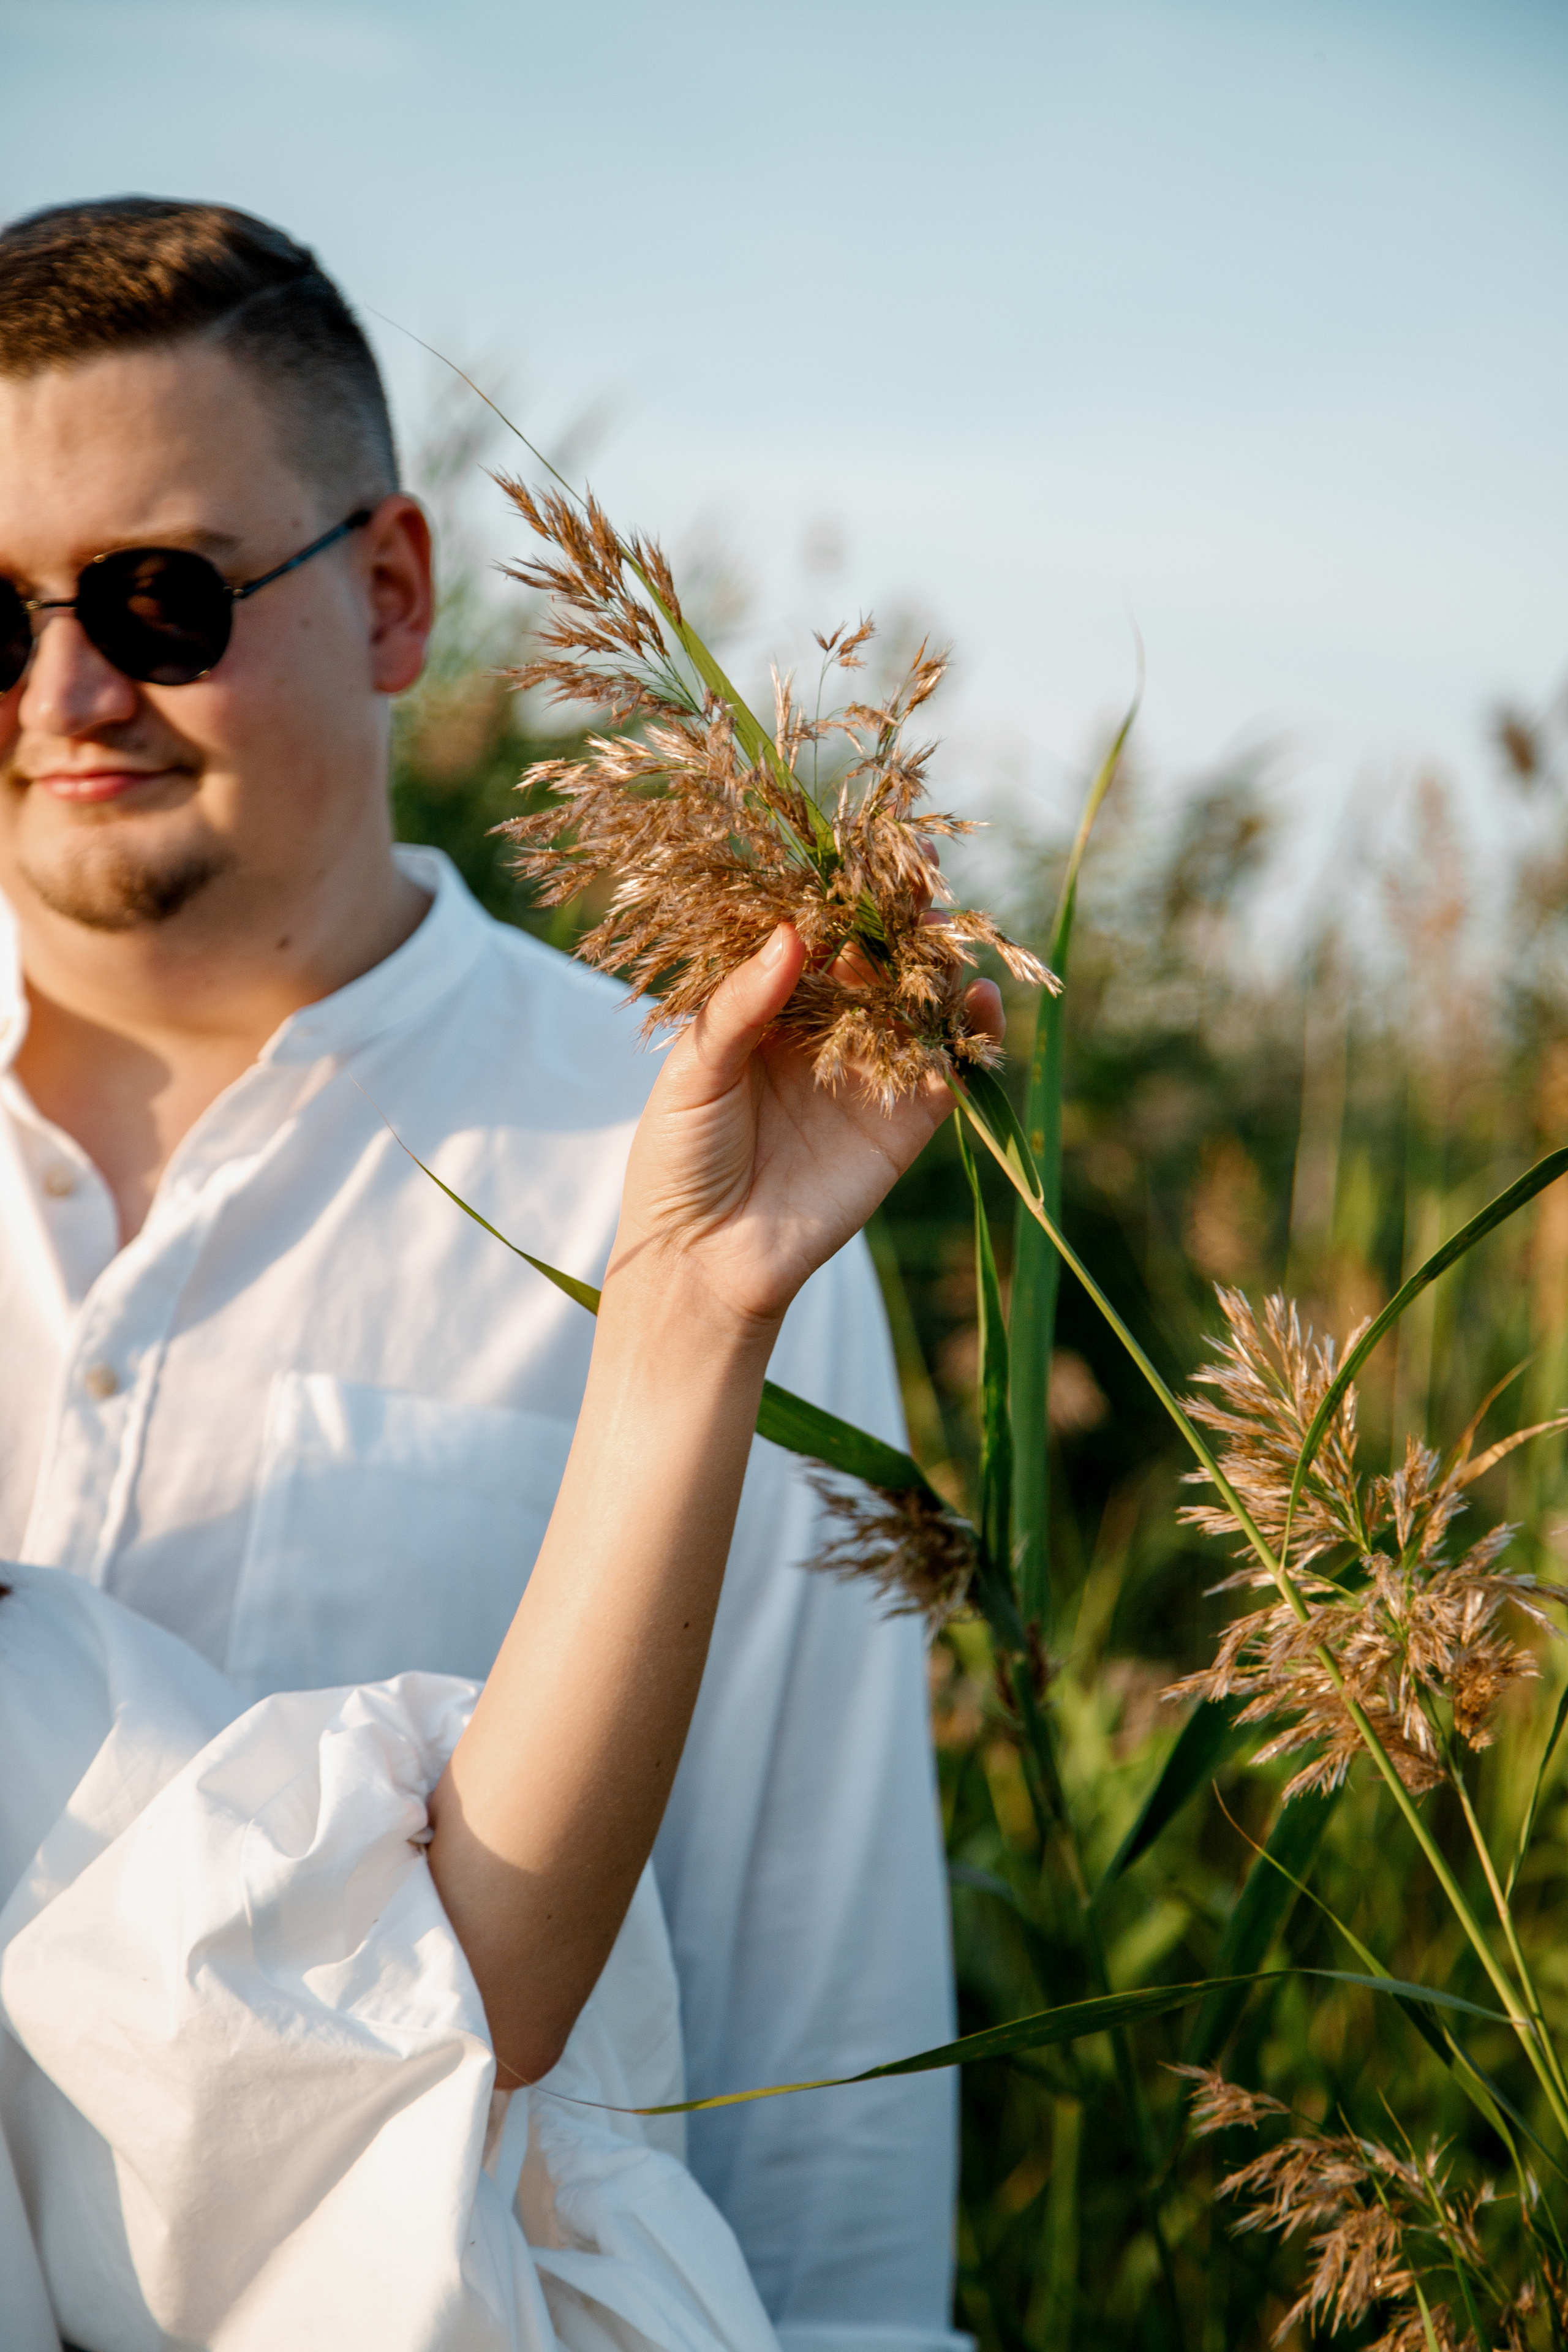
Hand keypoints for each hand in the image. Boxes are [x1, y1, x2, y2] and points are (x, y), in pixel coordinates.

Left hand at [610, 923, 1003, 1335]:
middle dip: (901, 922)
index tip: (861, 858)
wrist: (702, 1260)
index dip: (839, 899)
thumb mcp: (695, 1071)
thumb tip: (791, 935)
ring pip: (919, 1007)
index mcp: (768, 1009)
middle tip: (920, 883)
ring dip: (940, 969)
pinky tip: (978, 1001)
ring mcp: (868, 1076)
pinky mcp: (903, 1126)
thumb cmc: (677, 1158)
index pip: (814, 938)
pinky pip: (949, 1071)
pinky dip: (971, 1034)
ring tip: (948, 938)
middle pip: (876, 963)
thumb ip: (741, 1004)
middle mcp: (825, 1032)